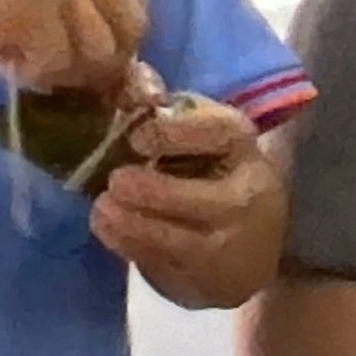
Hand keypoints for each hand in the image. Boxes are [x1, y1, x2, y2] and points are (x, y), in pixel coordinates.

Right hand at [0, 0, 146, 91]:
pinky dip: (31, 74)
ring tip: (11, 58)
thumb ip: (66, 10)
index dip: (114, 44)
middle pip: (129, 28)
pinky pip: (57, 63)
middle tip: (48, 74)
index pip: (133, 1)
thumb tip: (113, 71)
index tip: (81, 70)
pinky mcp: (31, 0)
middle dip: (97, 65)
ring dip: (60, 72)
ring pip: (98, 51)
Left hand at [90, 91, 276, 302]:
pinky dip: (131, 248)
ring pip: (179, 240)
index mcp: (241, 145)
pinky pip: (166, 265)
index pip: (218, 133)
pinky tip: (110, 231)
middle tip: (114, 183)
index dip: (174, 134)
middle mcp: (247, 195)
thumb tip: (132, 77)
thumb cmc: (212, 168)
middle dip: (151, 192)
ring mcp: (231, 243)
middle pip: (201, 199)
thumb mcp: (198, 131)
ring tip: (101, 212)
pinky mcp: (211, 279)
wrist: (254, 241)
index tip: (138, 138)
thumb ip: (165, 109)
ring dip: (132, 226)